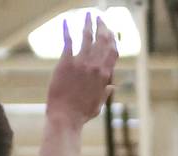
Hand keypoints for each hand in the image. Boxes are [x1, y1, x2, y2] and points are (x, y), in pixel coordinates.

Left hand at [45, 13, 118, 128]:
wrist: (65, 118)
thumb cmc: (81, 115)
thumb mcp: (98, 105)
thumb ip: (105, 93)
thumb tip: (112, 87)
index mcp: (104, 75)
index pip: (113, 50)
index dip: (112, 39)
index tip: (110, 31)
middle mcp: (95, 65)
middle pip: (102, 40)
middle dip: (101, 26)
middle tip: (99, 18)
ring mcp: (80, 63)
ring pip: (87, 37)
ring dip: (87, 24)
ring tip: (87, 15)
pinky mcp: (65, 63)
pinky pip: (68, 42)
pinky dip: (67, 30)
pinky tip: (66, 22)